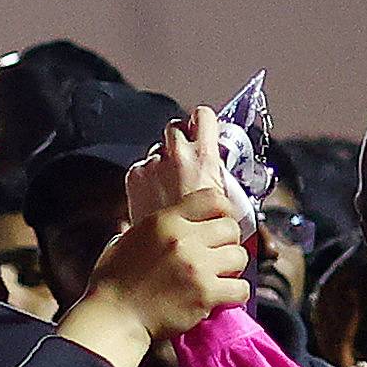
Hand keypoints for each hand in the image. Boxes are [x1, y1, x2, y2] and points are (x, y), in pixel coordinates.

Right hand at [78, 189, 251, 345]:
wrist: (114, 317)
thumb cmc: (114, 284)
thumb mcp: (125, 242)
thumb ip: (145, 230)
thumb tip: (144, 222)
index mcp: (165, 221)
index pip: (212, 198)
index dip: (223, 211)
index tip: (222, 223)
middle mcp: (183, 239)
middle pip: (231, 228)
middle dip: (229, 242)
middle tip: (218, 256)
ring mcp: (196, 266)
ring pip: (240, 256)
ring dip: (233, 268)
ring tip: (220, 277)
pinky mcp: (205, 293)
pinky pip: (241, 288)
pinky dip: (236, 294)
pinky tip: (223, 297)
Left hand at [126, 107, 250, 230]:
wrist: (174, 250)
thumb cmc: (206, 232)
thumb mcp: (231, 203)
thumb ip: (225, 180)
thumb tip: (225, 173)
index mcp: (204, 158)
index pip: (203, 116)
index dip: (204, 123)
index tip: (206, 131)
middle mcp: (176, 155)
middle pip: (176, 127)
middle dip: (182, 139)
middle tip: (189, 159)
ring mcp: (153, 165)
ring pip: (157, 150)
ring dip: (165, 162)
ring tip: (173, 186)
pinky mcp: (135, 177)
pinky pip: (143, 167)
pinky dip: (150, 178)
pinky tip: (158, 197)